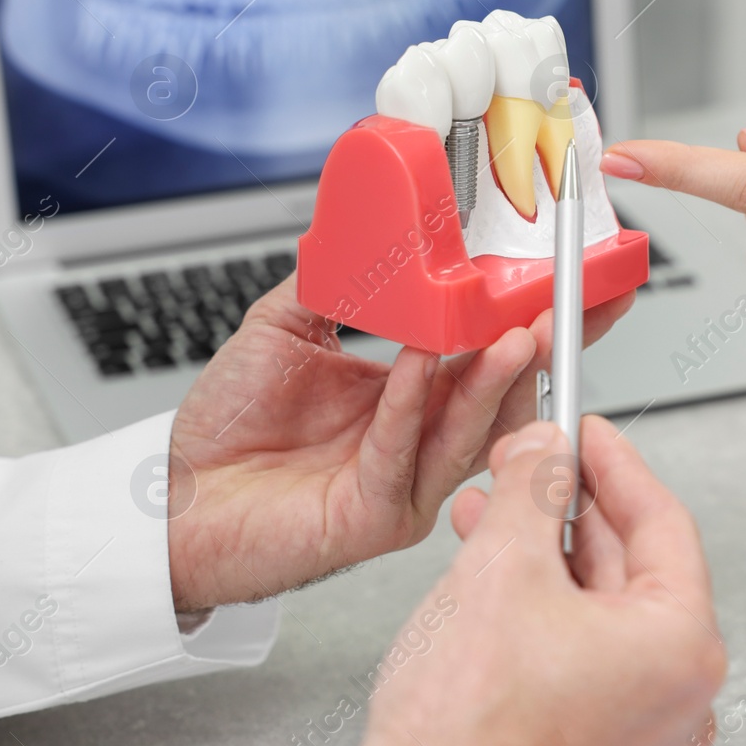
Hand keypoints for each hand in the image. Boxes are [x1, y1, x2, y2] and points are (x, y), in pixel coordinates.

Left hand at [166, 277, 634, 610]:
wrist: (176, 494)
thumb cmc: (226, 430)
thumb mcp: (285, 329)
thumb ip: (336, 282)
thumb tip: (377, 228)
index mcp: (407, 401)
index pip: (483, 357)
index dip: (529, 322)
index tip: (569, 284)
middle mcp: (416, 446)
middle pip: (498, 397)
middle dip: (537, 351)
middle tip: (563, 308)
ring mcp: (403, 486)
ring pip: (467, 431)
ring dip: (494, 380)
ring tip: (516, 335)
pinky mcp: (373, 517)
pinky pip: (400, 452)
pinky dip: (412, 403)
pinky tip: (421, 362)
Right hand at [337, 419, 725, 745]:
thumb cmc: (465, 728)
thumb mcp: (500, 565)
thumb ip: (532, 488)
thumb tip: (546, 449)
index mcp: (681, 648)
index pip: (662, 520)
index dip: (612, 463)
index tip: (582, 431)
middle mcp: (678, 699)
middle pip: (629, 568)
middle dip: (564, 511)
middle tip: (523, 468)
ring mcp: (640, 736)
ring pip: (598, 616)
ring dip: (542, 560)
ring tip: (486, 523)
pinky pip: (582, 663)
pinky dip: (542, 617)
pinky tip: (492, 588)